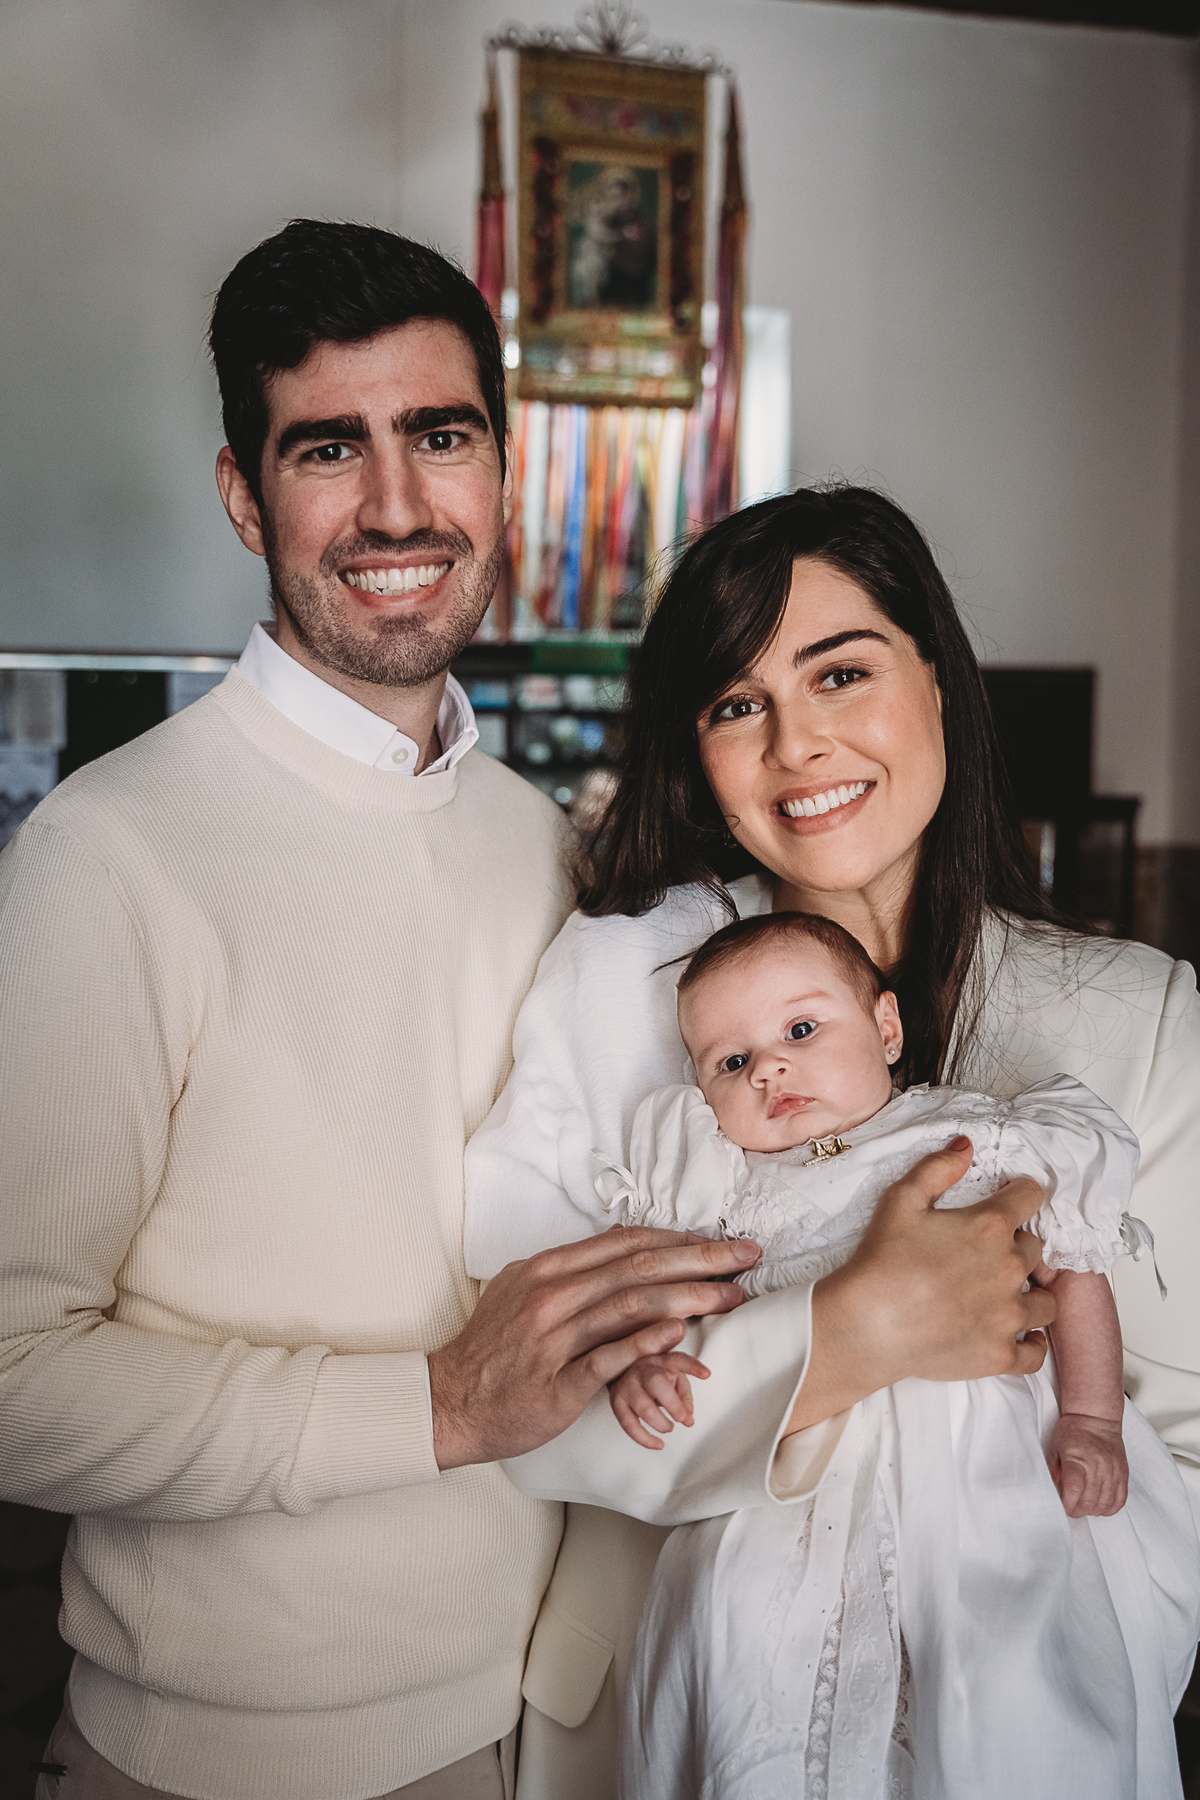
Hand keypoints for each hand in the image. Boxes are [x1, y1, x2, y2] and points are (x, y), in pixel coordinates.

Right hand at [429, 1226, 758, 1468]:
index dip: (680, 1239)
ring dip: (689, 1297)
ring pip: (631, 1305)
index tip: (721, 1240)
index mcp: (549, 1268)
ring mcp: (554, 1337)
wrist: (449, 1400)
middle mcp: (552, 1294)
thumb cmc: (492, 1349)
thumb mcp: (525, 1290)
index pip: (627, 1243)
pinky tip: (681, 1333)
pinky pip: (608, 1357)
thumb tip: (620, 1241)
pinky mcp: (557, 1383)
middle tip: (747, 1257)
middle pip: (639, 1267)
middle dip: (701, 1259)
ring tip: (731, 1296)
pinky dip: (646, 1342)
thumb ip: (573, 1269)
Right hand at [609, 1351, 710, 1450]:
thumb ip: (684, 1396)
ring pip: (643, 1407)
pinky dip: (645, 1439)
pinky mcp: (616, 1402)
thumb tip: (689, 1421)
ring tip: (669, 1427)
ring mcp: (627, 1385)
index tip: (706, 1374)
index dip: (693, 1367)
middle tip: (681, 1418)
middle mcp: (642, 1369)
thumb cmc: (654, 1376)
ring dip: (660, 1423)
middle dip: (672, 1403)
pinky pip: (629, 1424)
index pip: (678, 1360)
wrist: (620, 1369)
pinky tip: (658, 1444)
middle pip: (656, 1383)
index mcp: (661, 1360)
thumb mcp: (673, 1378)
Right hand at [788, 1138, 1055, 1431]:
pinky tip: (1016, 1334)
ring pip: (1047, 1301)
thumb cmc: (881, 1260)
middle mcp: (1009, 1269)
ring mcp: (1009, 1316)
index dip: (1019, 1194)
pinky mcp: (1000, 1355)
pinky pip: (1036, 1352)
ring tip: (1006, 1295)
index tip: (1008, 1200)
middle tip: (985, 1253)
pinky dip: (1030, 1343)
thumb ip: (938, 1168)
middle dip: (1016, 1246)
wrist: (866, 1325)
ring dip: (1031, 1294)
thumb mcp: (901, 1199)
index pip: (1031, 1197)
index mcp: (990, 1227)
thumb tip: (967, 1146)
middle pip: (1035, 1249)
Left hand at [1047, 1413, 1127, 1516]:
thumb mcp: (1055, 1448)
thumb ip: (1053, 1471)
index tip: (1061, 1506)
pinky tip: (1100, 1505)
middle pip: (1088, 1502)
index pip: (1073, 1491)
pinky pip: (1120, 1500)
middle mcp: (1098, 1468)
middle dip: (1076, 1511)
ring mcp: (1113, 1472)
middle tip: (1070, 1507)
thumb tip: (1053, 1491)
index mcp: (1077, 1460)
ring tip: (1084, 1505)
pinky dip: (1110, 1508)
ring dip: (1092, 1511)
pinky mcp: (1123, 1474)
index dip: (1066, 1504)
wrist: (1096, 1417)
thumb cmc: (1074, 1430)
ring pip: (1104, 1505)